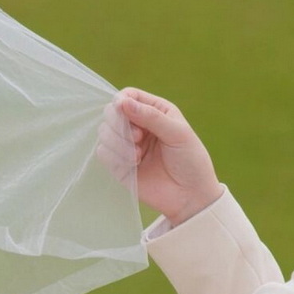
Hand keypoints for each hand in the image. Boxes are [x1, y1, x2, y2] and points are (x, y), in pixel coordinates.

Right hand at [109, 89, 219, 226]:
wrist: (191, 197)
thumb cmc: (191, 161)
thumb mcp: (177, 133)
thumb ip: (151, 116)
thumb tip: (122, 102)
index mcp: (155, 111)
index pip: (128, 96)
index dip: (121, 101)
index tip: (122, 109)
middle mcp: (138, 125)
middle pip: (111, 112)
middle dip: (119, 124)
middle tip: (138, 138)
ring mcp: (128, 145)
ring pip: (104, 132)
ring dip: (118, 142)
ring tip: (138, 156)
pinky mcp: (120, 164)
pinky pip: (103, 152)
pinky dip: (114, 156)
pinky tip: (133, 164)